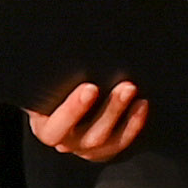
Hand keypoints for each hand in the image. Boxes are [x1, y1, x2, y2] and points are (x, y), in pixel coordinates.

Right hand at [27, 76, 151, 162]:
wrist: (62, 96)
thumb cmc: (52, 82)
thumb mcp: (48, 79)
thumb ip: (55, 71)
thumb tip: (62, 39)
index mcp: (44, 125)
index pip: (56, 127)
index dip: (73, 110)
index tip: (91, 87)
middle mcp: (65, 141)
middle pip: (88, 136)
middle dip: (110, 110)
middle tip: (127, 86)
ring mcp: (86, 148)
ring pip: (107, 140)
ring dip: (123, 113)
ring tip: (134, 89)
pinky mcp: (105, 148)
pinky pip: (121, 142)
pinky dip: (134, 123)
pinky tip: (143, 104)